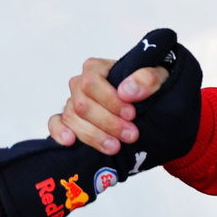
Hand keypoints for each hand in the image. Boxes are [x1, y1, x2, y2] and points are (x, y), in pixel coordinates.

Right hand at [48, 29, 197, 164]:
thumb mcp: (161, 77)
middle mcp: (81, 84)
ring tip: (115, 147)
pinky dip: (60, 132)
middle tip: (131, 135)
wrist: (153, 106)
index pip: (92, 82)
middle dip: (107, 123)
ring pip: (72, 118)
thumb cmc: (152, 88)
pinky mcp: (69, 121)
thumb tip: (127, 91)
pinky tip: (70, 142)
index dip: (110, 100)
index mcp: (97, 68)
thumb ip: (148, 78)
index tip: (132, 114)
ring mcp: (73, 103)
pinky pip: (55, 123)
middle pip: (82, 104)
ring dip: (93, 135)